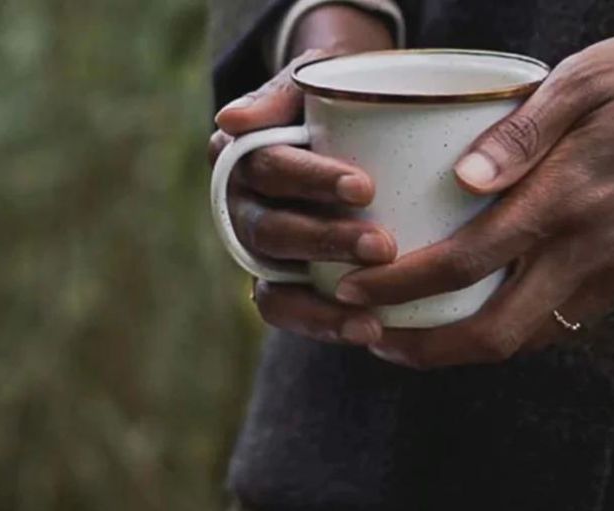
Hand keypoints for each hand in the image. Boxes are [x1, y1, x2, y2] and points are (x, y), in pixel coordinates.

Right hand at [213, 10, 397, 348]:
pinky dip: (324, 325)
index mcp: (239, 155)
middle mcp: (239, 209)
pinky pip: (288, 314)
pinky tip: (369, 330)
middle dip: (326, 242)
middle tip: (383, 247)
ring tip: (372, 318)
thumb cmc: (332, 99)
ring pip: (274, 287)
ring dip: (323, 304)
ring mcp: (258, 255)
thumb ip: (280, 92)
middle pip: (273, 231)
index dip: (312, 181)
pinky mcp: (278, 287)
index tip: (364, 188)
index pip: (270, 168)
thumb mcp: (313, 76)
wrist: (344, 125)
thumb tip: (230, 121)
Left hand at [332, 27, 613, 368]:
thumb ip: (519, 133)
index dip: (400, 287)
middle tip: (374, 340)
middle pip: (489, 335)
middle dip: (422, 351)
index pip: (462, 263)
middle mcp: (583, 253)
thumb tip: (461, 179)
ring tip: (412, 337)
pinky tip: (475, 316)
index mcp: (563, 201)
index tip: (356, 290)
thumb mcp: (587, 79)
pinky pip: (553, 326)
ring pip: (521, 342)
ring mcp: (607, 275)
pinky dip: (504, 333)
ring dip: (459, 351)